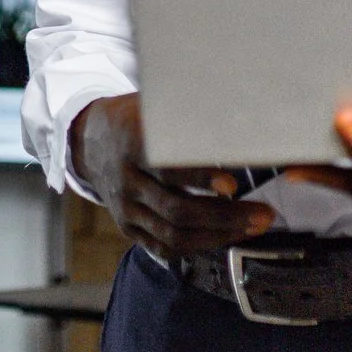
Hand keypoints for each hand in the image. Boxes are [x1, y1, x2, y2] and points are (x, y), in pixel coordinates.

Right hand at [70, 92, 276, 258]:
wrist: (89, 139)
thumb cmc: (133, 118)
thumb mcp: (151, 105)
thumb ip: (183, 116)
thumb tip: (236, 112)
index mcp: (132, 143)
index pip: (167, 168)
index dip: (200, 179)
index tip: (232, 185)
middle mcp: (126, 180)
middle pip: (176, 209)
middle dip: (225, 217)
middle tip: (262, 215)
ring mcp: (125, 207)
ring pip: (173, 233)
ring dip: (218, 235)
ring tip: (251, 227)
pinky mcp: (127, 225)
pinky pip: (163, 246)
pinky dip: (196, 246)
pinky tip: (222, 237)